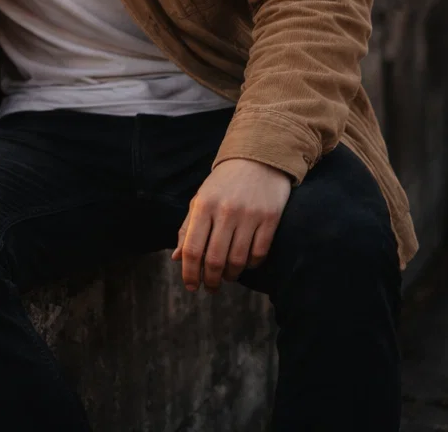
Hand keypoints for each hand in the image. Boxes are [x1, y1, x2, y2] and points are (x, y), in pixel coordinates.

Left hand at [172, 158, 291, 291]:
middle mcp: (225, 211)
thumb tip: (177, 258)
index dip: (189, 272)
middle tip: (210, 288)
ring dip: (231, 275)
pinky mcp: (270, 218)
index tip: (191, 286)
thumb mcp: (200, 200)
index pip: (192, 248)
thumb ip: (187, 229)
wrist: (257, 160)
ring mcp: (249, 215)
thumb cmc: (223, 185)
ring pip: (238, 260)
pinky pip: (259, 252)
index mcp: (203, 206)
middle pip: (214, 259)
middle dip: (211, 280)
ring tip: (227, 277)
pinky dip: (251, 265)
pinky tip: (246, 265)